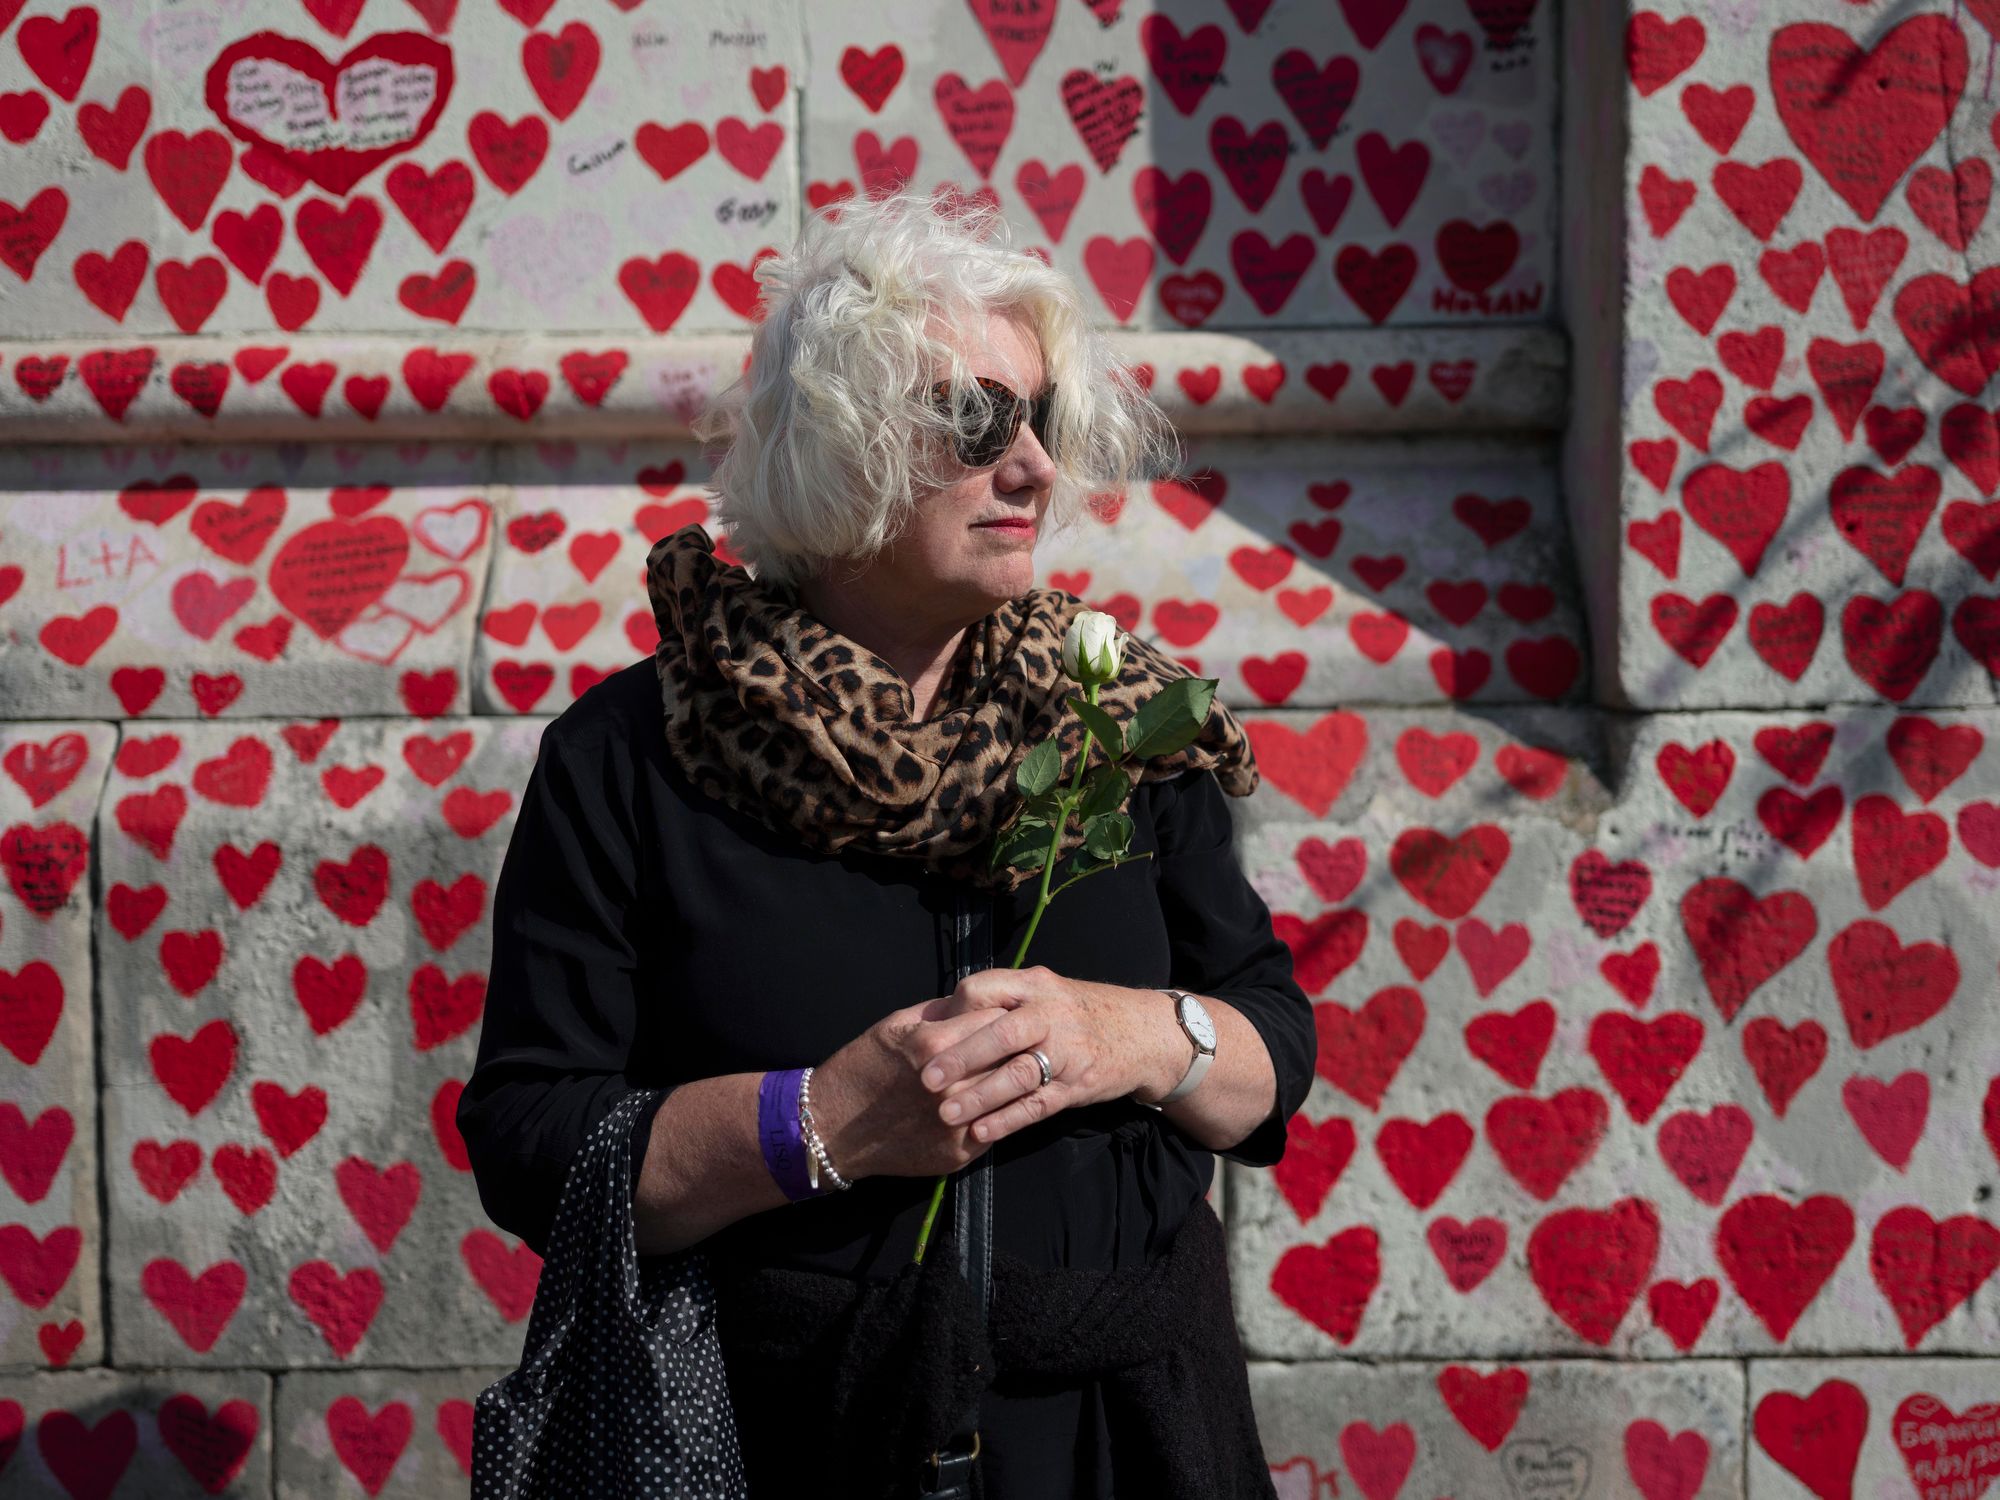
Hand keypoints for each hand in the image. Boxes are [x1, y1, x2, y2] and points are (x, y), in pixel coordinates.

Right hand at [807, 996, 1020, 1181]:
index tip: (1006, 1016)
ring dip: (1012, 1082)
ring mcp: (956, 1123)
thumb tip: (979, 1001)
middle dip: (1016, 1047)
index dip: (1004, 1015)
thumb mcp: (895, 1025)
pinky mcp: (959, 1152)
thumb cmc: (862, 1068)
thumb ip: (942, 1011)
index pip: (996, 1020)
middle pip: (1010, 1056)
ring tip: (1012, 1071)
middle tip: (1020, 1042)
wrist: (832, 1128)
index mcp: (933, 1044)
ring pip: (1010, 1095)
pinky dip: (997, 1113)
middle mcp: (950, 1085)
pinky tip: (989, 1103)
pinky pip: (996, 1126)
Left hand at [916, 965, 1177, 1146]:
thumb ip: (1000, 1000)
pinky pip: (1039, 1104)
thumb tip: (937, 1015)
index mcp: (1034, 984)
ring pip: (1019, 1074)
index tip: (928, 1033)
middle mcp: (1052, 1013)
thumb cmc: (1076, 1013)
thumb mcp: (1043, 991)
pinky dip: (1009, 1119)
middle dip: (962, 1056)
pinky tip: (981, 1132)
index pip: (984, 988)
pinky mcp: (1080, 1085)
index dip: (954, 1010)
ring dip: (981, 1096)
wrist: (1144, 1032)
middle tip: (926, 1078)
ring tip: (946, 1114)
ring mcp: (1069, 1051)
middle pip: (1002, 1032)